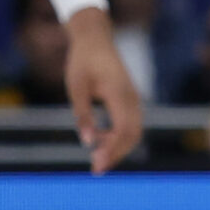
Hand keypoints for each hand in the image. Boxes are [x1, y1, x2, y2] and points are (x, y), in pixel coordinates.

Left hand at [62, 7, 142, 173]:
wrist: (95, 40)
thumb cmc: (82, 61)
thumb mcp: (76, 88)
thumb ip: (83, 115)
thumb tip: (86, 142)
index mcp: (119, 94)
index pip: (122, 130)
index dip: (112, 150)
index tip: (97, 166)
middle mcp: (131, 99)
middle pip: (132, 135)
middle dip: (116, 154)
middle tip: (96, 170)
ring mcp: (133, 100)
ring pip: (133, 132)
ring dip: (117, 146)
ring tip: (94, 156)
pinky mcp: (130, 101)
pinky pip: (129, 124)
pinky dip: (116, 136)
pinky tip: (98, 137)